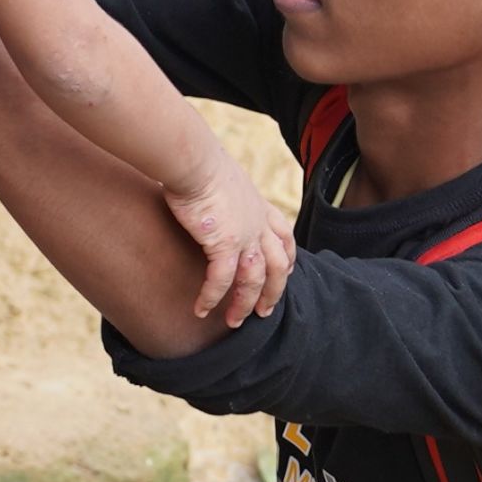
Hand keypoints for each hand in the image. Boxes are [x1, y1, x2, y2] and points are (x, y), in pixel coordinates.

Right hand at [166, 145, 294, 326]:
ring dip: (244, 304)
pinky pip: (221, 280)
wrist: (192, 159)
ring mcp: (244, 235)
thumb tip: (208, 193)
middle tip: (263, 312)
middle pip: (277, 265)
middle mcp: (257, 223)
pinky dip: (212, 297)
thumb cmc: (197, 161)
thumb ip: (224, 192)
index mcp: (259, 206)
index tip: (286, 273)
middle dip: (272, 292)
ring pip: (254, 279)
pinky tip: (201, 310)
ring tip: (234, 322)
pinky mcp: (222, 243)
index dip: (288, 258)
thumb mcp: (221, 176)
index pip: (284, 236)